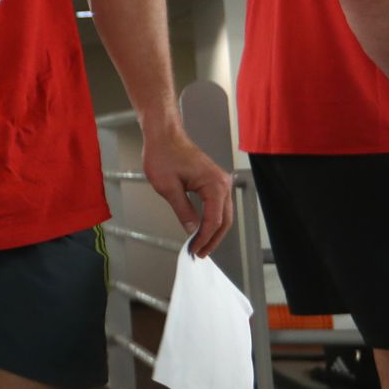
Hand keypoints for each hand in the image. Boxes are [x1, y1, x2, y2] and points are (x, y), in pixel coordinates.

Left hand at [142, 128, 232, 257]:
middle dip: (213, 239)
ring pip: (224, 213)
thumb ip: (183, 211)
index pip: (214, 221)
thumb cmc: (163, 154)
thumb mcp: (168, 187)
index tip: (194, 250)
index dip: (204, 239)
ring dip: (214, 230)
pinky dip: (213, 218)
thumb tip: (192, 230)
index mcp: (214, 185)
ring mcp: (220, 181)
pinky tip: (203, 228)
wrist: (164, 135)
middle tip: (200, 253)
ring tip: (201, 245)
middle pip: (224, 220)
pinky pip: (218, 204)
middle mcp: (222, 183)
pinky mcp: (214, 180)